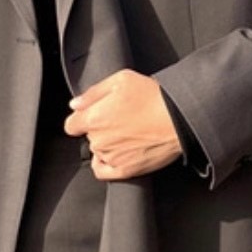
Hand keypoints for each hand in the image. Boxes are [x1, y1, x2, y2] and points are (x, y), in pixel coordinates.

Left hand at [63, 68, 182, 179]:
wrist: (179, 119)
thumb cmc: (153, 97)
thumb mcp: (121, 80)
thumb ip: (93, 93)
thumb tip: (75, 104)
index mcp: (93, 118)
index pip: (71, 124)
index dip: (82, 118)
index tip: (94, 114)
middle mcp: (98, 141)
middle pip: (88, 136)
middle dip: (100, 127)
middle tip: (121, 118)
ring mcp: (111, 157)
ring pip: (98, 151)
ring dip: (107, 143)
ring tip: (128, 132)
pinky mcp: (125, 170)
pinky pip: (103, 171)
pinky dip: (106, 163)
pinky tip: (117, 153)